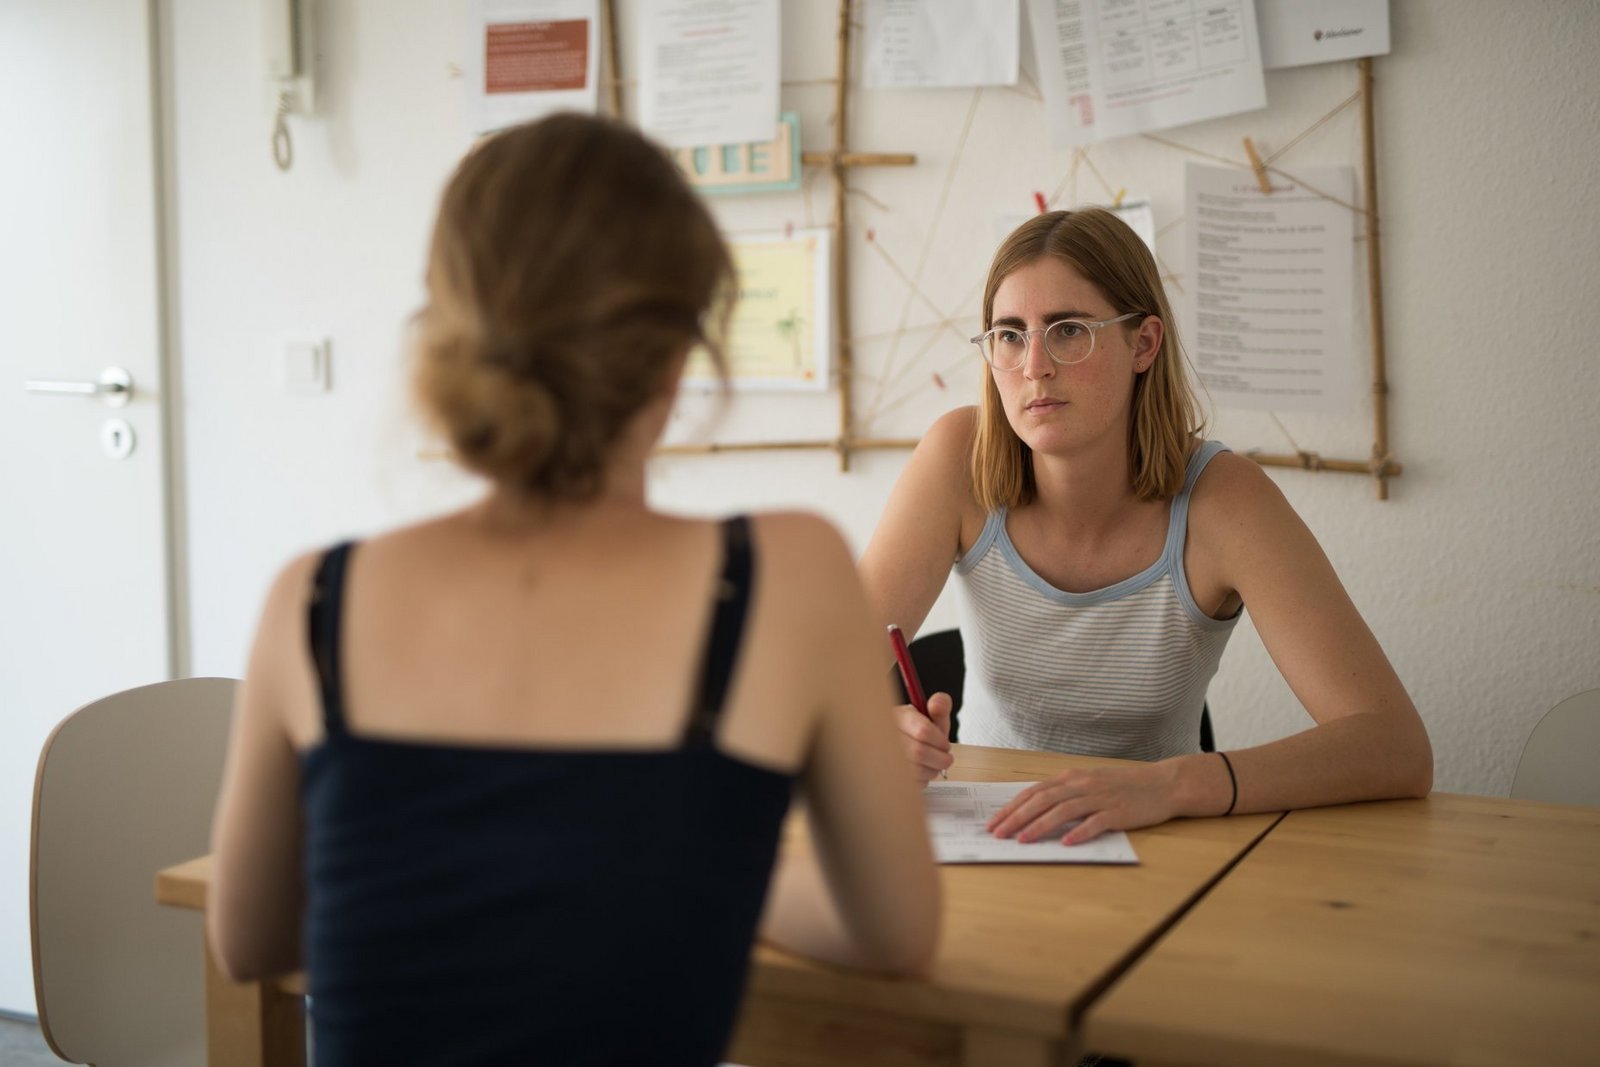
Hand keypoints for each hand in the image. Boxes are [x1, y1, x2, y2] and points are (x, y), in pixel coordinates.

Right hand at [892, 691, 952, 782]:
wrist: (899, 747)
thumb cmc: (917, 733)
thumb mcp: (930, 716)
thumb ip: (940, 706)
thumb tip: (937, 704)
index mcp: (897, 716)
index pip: (923, 731)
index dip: (940, 741)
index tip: (945, 744)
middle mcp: (886, 735)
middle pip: (919, 752)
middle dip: (939, 758)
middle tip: (945, 759)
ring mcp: (882, 756)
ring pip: (915, 770)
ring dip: (931, 770)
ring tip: (932, 765)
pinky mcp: (885, 775)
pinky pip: (910, 783)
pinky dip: (922, 781)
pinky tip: (921, 772)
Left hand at [986, 761, 1178, 844]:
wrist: (1162, 783)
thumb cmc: (1123, 786)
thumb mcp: (1089, 784)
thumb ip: (1064, 794)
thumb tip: (1033, 812)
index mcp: (1072, 778)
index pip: (1034, 792)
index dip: (1012, 807)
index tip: (994, 822)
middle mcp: (1082, 785)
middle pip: (1042, 800)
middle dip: (1016, 817)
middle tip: (998, 833)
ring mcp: (1100, 798)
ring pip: (1063, 810)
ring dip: (1040, 825)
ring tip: (1022, 840)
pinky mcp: (1118, 812)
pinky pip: (1095, 822)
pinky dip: (1079, 832)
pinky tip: (1066, 843)